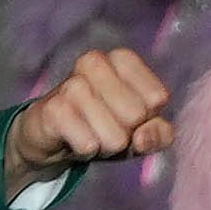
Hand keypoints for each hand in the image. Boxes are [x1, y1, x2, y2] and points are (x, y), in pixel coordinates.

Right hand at [3, 47, 173, 190]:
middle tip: (105, 127)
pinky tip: (74, 141)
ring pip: (114, 135)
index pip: (157, 97)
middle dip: (125, 133)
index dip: (146, 118)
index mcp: (122, 58)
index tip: (126, 115)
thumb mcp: (140, 130)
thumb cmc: (103, 126)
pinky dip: (87, 151)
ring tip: (89, 134)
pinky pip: (89, 144)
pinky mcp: (52, 109)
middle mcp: (95, 61)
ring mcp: (71, 84)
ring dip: (104, 145)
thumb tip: (141, 137)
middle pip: (136, 115)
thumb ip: (159, 133)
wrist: (51, 137)